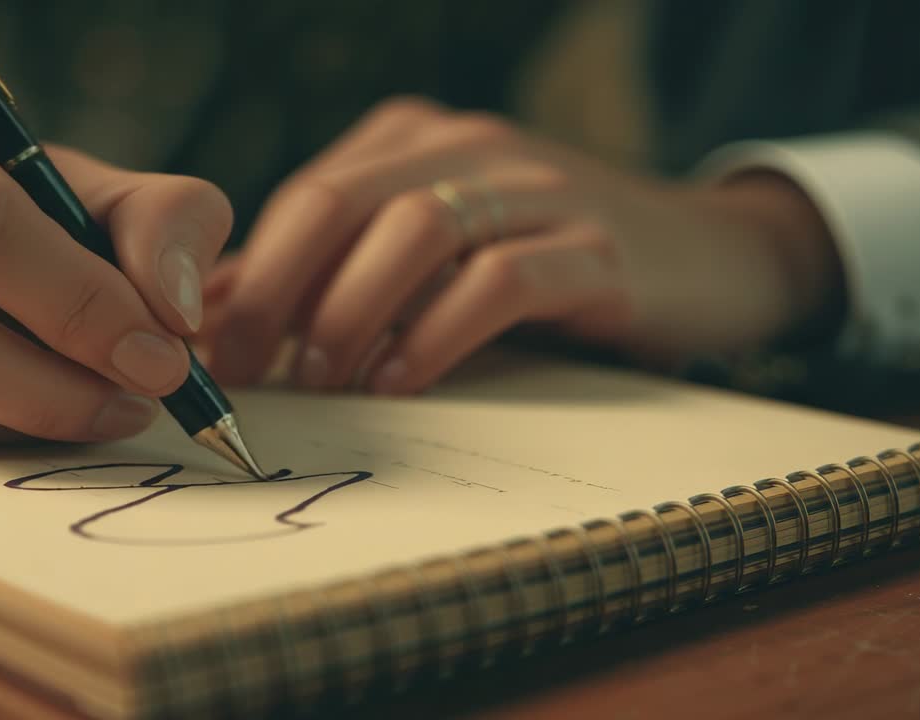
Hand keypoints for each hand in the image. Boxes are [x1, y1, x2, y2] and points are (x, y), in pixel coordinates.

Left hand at [201, 97, 843, 392]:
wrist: (706, 255)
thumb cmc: (541, 263)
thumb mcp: (432, 255)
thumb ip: (336, 272)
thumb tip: (220, 315)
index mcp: (417, 140)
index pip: (306, 197)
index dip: (250, 276)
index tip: (213, 352)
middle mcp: (471, 148)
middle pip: (340, 202)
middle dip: (278, 294)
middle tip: (249, 372)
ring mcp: (539, 191)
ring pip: (416, 230)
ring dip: (352, 312)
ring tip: (327, 380)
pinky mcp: (597, 250)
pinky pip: (502, 280)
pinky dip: (440, 333)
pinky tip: (404, 379)